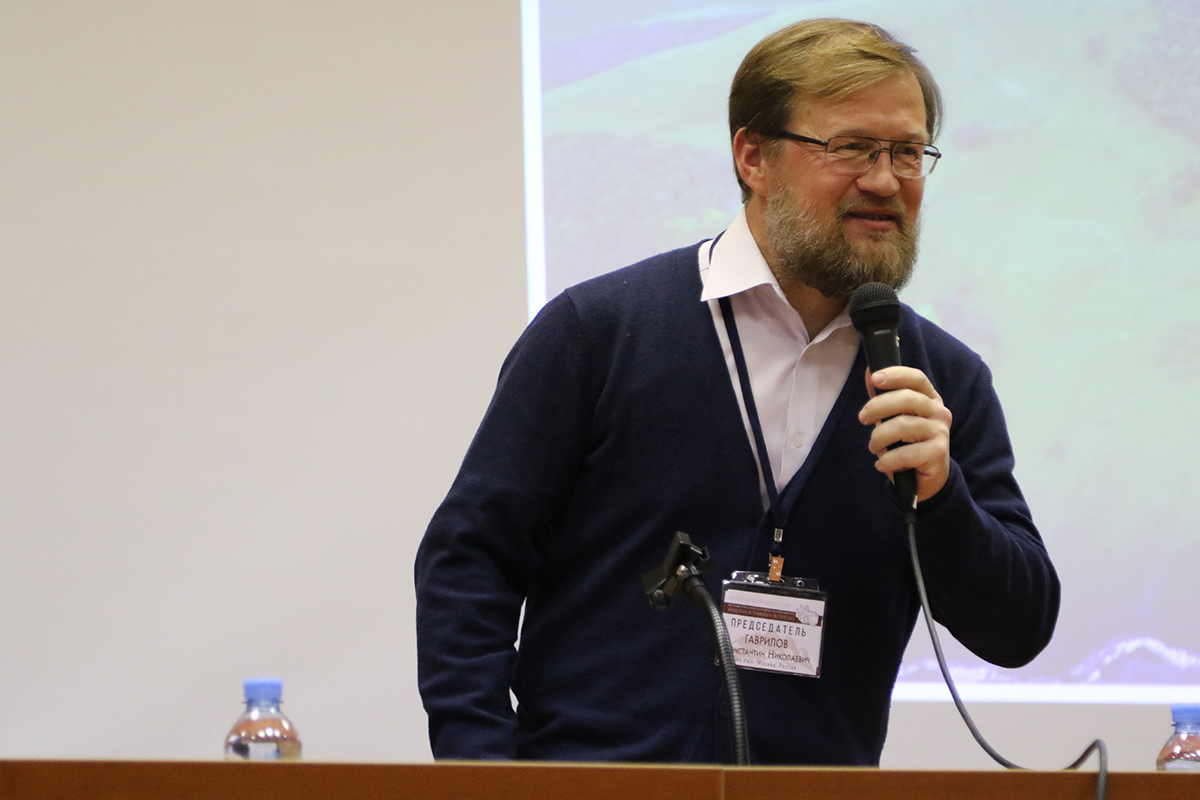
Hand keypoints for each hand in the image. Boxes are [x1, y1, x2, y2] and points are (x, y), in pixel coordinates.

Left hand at [858, 366, 952, 502]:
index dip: (896, 375)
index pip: (917, 379)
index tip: (874, 378)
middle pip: (907, 399)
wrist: (924, 479)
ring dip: (879, 438)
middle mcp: (939, 412)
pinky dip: (887, 460)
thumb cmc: (907, 444)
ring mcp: (940, 432)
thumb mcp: (893, 418)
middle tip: (862, 418)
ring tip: (873, 447)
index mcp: (930, 399)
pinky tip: (882, 464)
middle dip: (877, 406)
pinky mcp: (938, 453)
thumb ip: (883, 397)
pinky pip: (905, 453)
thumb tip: (869, 371)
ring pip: (902, 426)